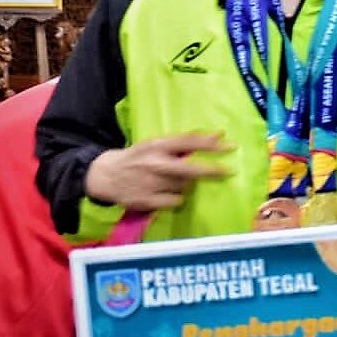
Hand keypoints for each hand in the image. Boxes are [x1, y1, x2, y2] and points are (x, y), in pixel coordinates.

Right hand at [86, 133, 233, 210]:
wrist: (106, 175)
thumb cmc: (138, 157)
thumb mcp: (156, 144)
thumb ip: (182, 143)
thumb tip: (218, 135)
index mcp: (157, 145)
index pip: (189, 142)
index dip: (211, 144)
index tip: (230, 146)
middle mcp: (155, 163)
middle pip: (191, 169)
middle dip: (212, 171)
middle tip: (228, 172)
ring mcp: (151, 183)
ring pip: (184, 186)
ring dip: (186, 184)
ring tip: (172, 181)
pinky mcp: (147, 201)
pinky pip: (175, 201)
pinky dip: (176, 198)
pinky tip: (167, 193)